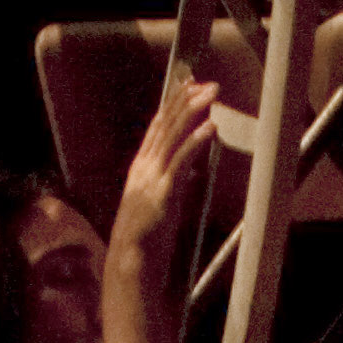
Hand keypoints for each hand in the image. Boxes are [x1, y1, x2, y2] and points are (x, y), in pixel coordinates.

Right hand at [114, 65, 221, 255]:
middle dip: (186, 100)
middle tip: (206, 83)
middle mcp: (144, 166)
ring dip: (194, 112)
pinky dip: (197, 141)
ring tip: (211, 95)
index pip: (158, 126)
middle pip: (166, 124)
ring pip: (174, 135)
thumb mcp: (159, 202)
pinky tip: (210, 128)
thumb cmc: (146, 236)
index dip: (172, 103)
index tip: (186, 84)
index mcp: (141, 167)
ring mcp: (152, 177)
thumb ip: (172, 182)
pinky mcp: (163, 191)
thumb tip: (190, 171)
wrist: (131, 258)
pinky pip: (182, 160)